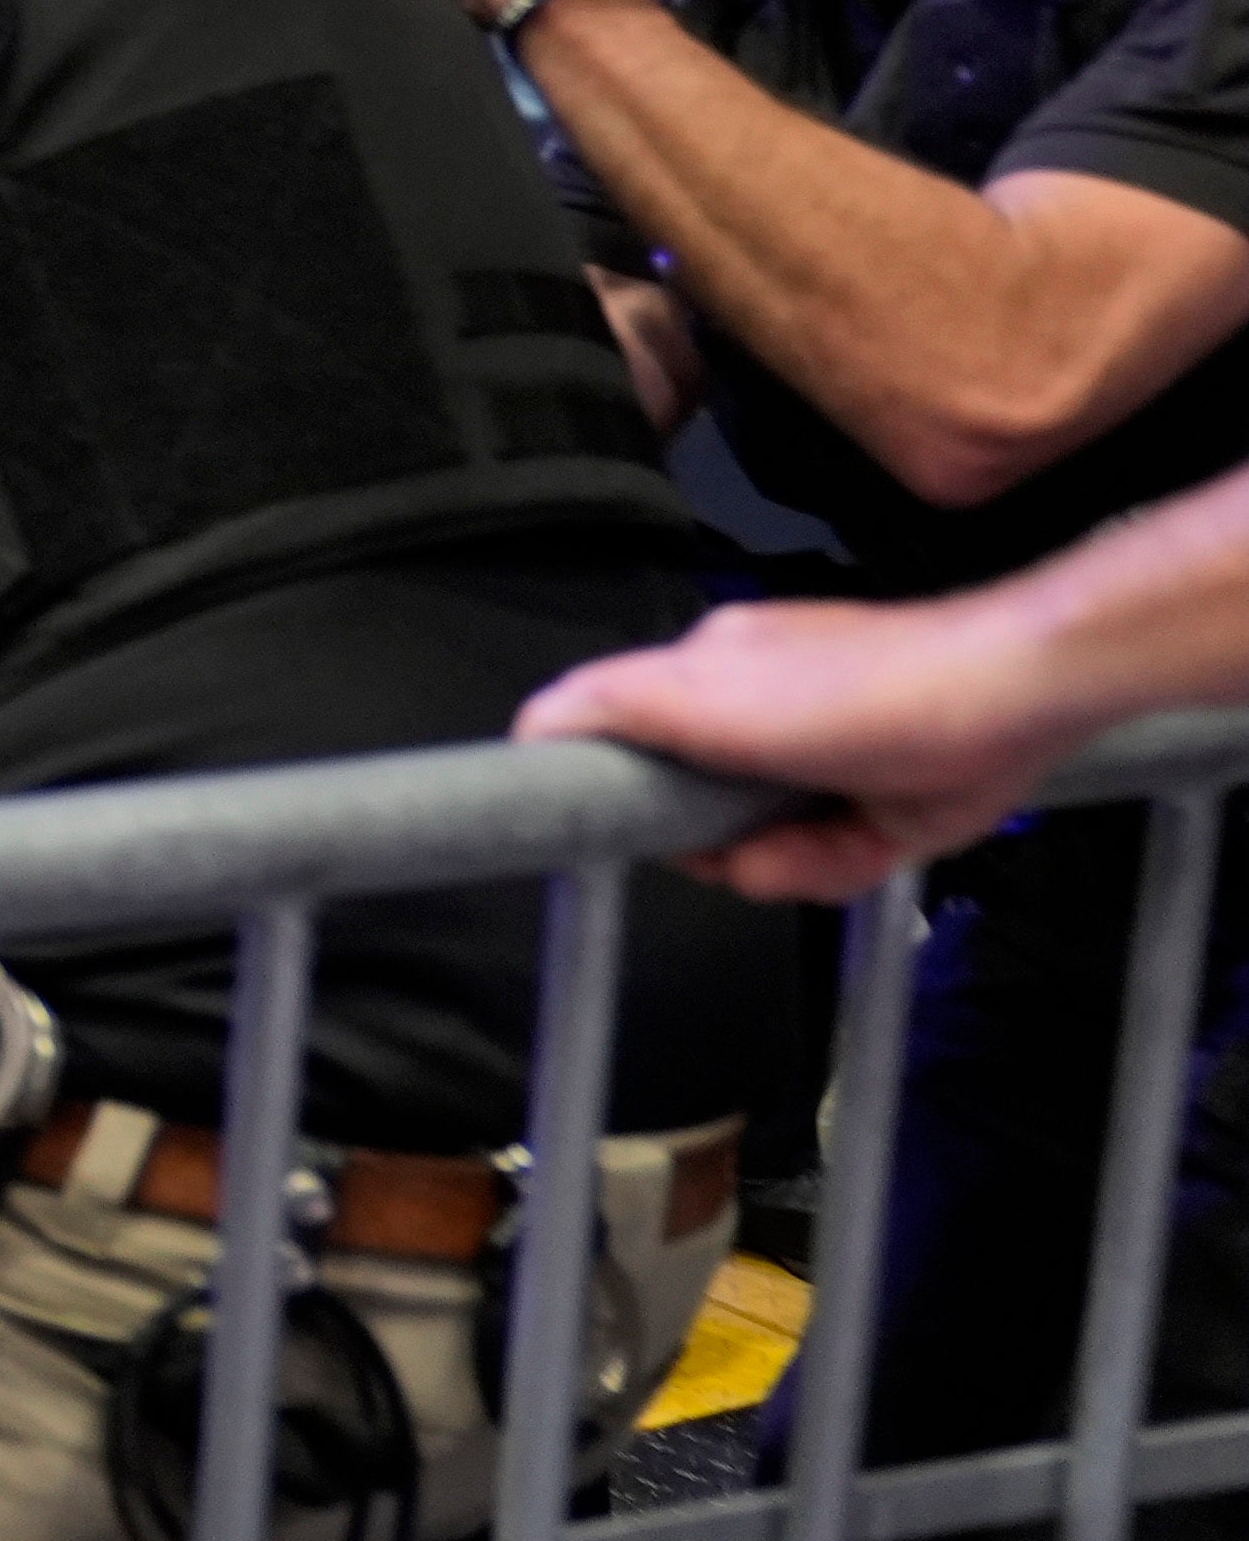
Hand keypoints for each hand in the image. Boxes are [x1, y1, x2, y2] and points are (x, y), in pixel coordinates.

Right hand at [519, 590, 1065, 900]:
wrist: (1011, 703)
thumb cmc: (866, 685)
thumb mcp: (703, 693)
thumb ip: (609, 705)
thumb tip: (529, 729)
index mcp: (711, 676)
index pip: (633, 744)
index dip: (627, 792)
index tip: (636, 823)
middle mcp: (760, 720)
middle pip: (690, 812)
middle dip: (709, 840)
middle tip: (734, 836)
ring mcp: (817, 769)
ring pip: (756, 848)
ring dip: (780, 857)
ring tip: (817, 832)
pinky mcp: (872, 813)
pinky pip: (822, 864)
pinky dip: (834, 864)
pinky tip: (860, 838)